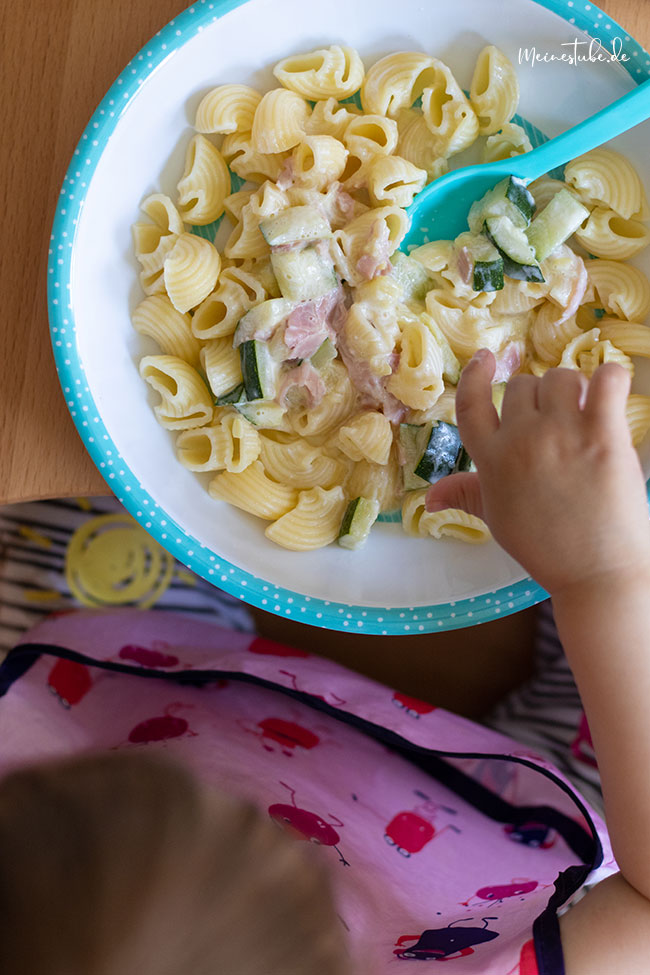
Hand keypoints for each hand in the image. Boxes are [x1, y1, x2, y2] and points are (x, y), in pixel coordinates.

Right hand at [425, 349, 649, 595]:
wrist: (597, 574)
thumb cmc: (546, 548)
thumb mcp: (498, 519)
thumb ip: (466, 495)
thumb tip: (430, 498)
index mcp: (491, 460)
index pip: (470, 404)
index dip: (475, 376)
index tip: (484, 357)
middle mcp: (521, 440)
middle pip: (522, 386)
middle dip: (538, 398)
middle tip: (557, 424)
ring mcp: (562, 433)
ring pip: (561, 378)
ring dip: (573, 390)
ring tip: (585, 416)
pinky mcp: (604, 433)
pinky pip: (607, 378)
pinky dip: (611, 379)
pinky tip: (611, 395)